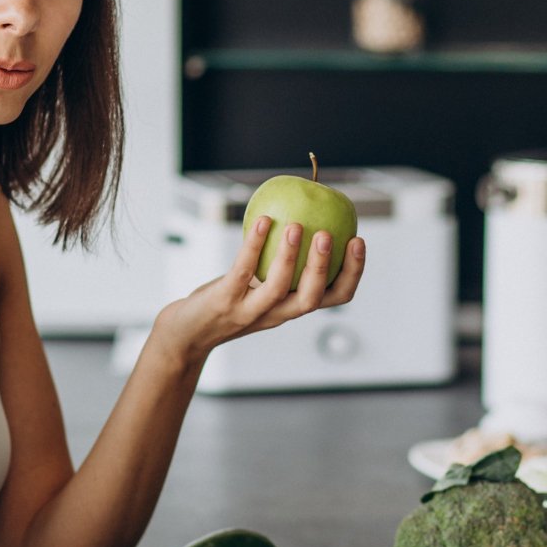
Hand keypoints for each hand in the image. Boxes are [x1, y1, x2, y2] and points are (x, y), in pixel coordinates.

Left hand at [153, 217, 366, 362]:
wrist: (188, 333)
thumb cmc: (229, 300)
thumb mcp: (261, 284)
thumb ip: (281, 262)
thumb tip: (302, 213)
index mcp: (293, 307)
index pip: (335, 297)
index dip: (353, 272)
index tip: (359, 240)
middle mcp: (277, 314)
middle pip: (312, 298)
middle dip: (324, 266)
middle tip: (330, 234)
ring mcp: (250, 311)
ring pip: (278, 288)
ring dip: (289, 256)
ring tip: (295, 226)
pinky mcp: (225, 302)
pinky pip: (242, 271)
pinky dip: (254, 245)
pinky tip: (262, 221)